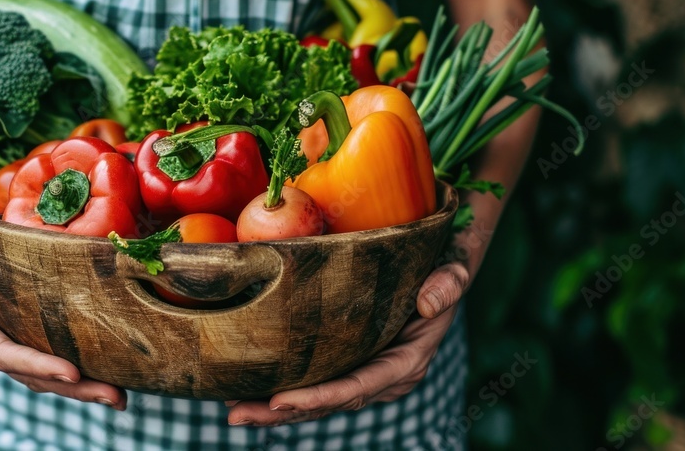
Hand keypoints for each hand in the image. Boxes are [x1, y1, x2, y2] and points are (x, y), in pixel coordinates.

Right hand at [0, 210, 127, 409]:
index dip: (34, 364)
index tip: (71, 371)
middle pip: (27, 373)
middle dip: (71, 387)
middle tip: (115, 397)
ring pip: (38, 374)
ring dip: (78, 387)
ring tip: (118, 396)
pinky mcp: (14, 335)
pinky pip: (43, 359)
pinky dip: (72, 372)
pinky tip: (106, 374)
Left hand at [226, 261, 471, 425]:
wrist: (439, 272)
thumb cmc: (441, 270)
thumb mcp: (451, 272)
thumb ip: (448, 284)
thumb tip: (430, 302)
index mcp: (405, 362)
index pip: (358, 386)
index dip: (320, 396)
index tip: (281, 401)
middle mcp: (381, 377)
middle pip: (328, 401)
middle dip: (281, 413)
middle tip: (238, 415)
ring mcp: (362, 372)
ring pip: (315, 399)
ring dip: (272, 409)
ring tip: (232, 412)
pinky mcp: (346, 362)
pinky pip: (312, 382)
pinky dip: (279, 390)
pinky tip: (244, 390)